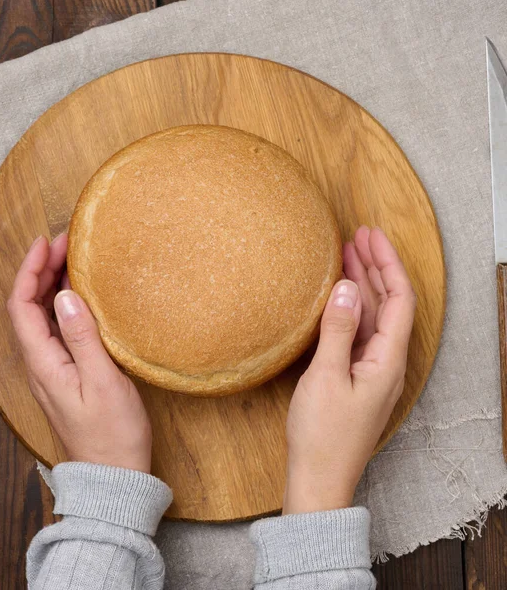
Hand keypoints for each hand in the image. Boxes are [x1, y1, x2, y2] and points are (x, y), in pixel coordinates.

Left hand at [7, 234, 151, 471]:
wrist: (114, 475)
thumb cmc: (112, 433)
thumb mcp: (102, 382)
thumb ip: (82, 338)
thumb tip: (66, 296)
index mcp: (43, 363)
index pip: (21, 306)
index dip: (30, 271)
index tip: (47, 243)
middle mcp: (40, 364)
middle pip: (29, 308)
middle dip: (42, 272)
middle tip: (66, 245)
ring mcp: (52, 370)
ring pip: (42, 319)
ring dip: (52, 287)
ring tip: (72, 262)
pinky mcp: (67, 374)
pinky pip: (57, 331)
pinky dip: (65, 307)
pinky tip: (82, 298)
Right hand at [284, 226, 415, 513]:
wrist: (317, 480)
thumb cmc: (322, 435)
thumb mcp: (326, 377)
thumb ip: (338, 330)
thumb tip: (347, 288)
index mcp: (388, 361)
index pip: (398, 299)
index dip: (386, 263)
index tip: (370, 235)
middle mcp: (386, 362)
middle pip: (388, 304)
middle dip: (374, 267)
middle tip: (356, 236)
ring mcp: (371, 369)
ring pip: (372, 317)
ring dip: (361, 286)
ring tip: (345, 255)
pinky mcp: (355, 377)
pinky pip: (358, 333)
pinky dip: (350, 309)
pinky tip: (338, 297)